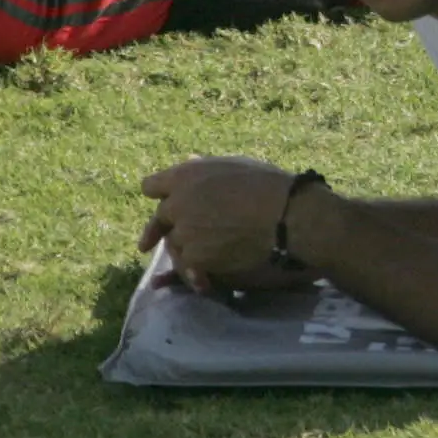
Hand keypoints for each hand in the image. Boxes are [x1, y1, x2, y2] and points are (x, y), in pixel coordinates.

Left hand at [139, 156, 305, 292]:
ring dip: (185, 248)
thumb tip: (188, 159)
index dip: (160, 195)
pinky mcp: (194, 257)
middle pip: (159, 219)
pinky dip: (195, 272)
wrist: (287, 216)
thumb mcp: (235, 166)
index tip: (165, 203)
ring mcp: (184, 231)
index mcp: (185, 176)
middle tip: (152, 242)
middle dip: (161, 228)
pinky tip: (207, 277)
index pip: (151, 186)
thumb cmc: (268, 185)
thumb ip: (204, 168)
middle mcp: (177, 203)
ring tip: (204, 256)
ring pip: (173, 244)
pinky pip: (187, 266)